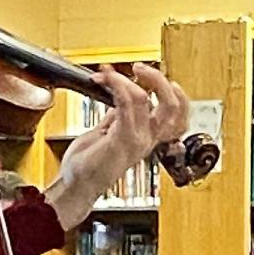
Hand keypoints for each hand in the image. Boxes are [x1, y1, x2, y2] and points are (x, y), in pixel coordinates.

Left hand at [46, 64, 187, 227]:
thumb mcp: (106, 134)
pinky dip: (116, 85)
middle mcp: (147, 139)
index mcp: (147, 137)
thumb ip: (117, 116)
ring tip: (107, 73)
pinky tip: (104, 81)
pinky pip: (125, 104)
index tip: (154, 77)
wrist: (76, 187)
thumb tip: (120, 97)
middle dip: (159, 79)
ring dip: (125, 78)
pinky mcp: (121, 140)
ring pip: (146, 99)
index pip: (178, 115)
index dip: (175, 92)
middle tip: (140, 68)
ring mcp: (136, 140)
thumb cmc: (86, 166)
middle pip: (173, 105)